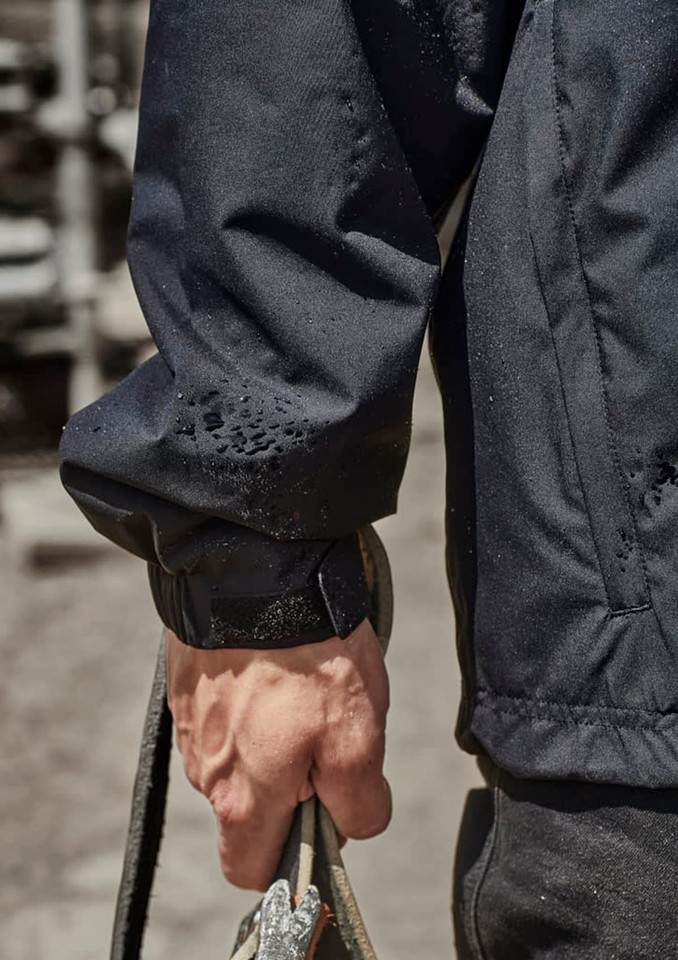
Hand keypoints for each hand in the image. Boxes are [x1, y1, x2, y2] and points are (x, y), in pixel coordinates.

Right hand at [165, 618, 390, 890]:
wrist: (257, 572)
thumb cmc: (311, 657)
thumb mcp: (358, 736)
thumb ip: (358, 801)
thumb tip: (353, 825)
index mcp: (243, 797)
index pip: (252, 870)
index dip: (294, 856)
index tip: (325, 811)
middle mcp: (204, 771)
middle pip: (250, 811)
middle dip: (290, 789)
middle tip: (323, 734)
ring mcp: (191, 726)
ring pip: (238, 761)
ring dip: (269, 740)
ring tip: (301, 688)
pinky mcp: (187, 687)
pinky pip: (222, 717)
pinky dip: (249, 703)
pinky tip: (274, 667)